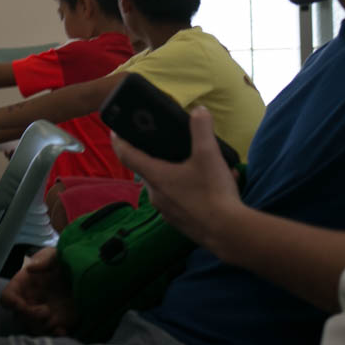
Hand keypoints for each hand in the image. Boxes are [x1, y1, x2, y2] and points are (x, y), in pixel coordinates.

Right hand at [0, 247, 76, 334]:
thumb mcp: (54, 255)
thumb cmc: (61, 259)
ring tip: (54, 320)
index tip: (20, 304)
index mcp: (23, 285)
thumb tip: (30, 268)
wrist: (80, 269)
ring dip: (41, 327)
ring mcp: (41, 312)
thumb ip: (43, 260)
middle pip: (19, 317)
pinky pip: (50, 332)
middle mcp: (29, 301)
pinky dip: (54, 333)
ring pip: (33, 327)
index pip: (7, 297)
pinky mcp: (55, 320)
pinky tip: (62, 330)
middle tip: (45, 311)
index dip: (11, 303)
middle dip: (30, 317)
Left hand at [112, 106, 242, 247]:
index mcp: (156, 176)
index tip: (115, 130)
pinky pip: (179, 199)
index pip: (126, 155)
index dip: (119, 140)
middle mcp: (156, 194)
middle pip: (149, 169)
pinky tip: (212, 185)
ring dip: (179, 173)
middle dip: (158, 155)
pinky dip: (190, 189)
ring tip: (202, 165)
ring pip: (167, 184)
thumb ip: (202, 129)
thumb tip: (198, 111)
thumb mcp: (209, 154)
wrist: (229, 233)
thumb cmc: (213, 193)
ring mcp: (166, 210)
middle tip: (170, 144)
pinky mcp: (179, 221)